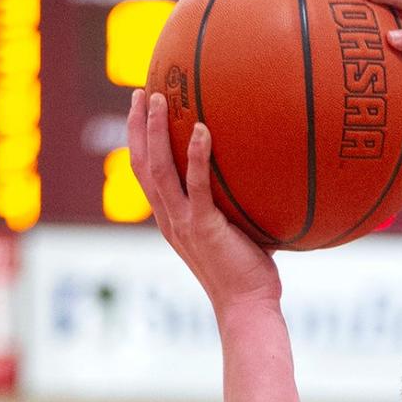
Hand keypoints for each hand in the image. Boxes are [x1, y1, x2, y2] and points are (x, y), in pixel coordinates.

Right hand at [127, 89, 281, 320]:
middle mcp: (169, 220)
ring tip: (158, 97)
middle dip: (137, 126)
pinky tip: (203, 129)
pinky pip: (197, 185)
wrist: (247, 308)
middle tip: (140, 93)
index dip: (139, 143)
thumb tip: (264, 179)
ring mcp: (183, 223)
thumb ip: (239, 207)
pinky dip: (197, 155)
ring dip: (155, 131)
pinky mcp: (203, 227)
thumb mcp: (238, 235)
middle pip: (141, 164)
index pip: (146, 176)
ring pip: (158, 169)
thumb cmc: (249, 277)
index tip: (141, 114)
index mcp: (172, 222)